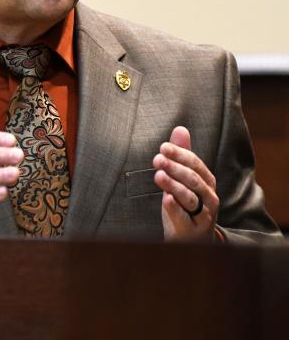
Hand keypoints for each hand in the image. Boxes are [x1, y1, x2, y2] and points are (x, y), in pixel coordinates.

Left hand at [153, 126, 218, 241]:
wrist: (190, 238)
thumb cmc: (186, 204)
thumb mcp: (183, 179)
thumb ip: (182, 155)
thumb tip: (180, 128)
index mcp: (207, 181)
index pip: (195, 164)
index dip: (180, 155)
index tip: (163, 147)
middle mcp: (209, 197)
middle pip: (193, 180)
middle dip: (175, 168)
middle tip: (157, 159)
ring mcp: (203, 214)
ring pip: (190, 198)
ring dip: (174, 185)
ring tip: (158, 175)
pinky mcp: (192, 229)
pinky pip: (184, 218)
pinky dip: (175, 208)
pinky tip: (165, 199)